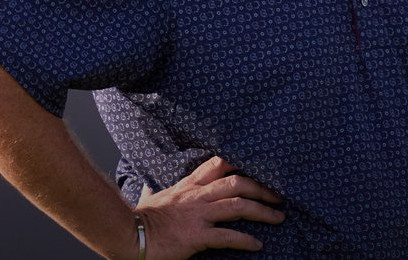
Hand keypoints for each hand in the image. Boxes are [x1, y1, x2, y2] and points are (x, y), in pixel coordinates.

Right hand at [132, 156, 284, 258]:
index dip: (243, 163)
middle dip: (262, 188)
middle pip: (238, 182)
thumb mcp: (149, 200)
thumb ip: (153, 192)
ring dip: (263, 211)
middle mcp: (197, 196)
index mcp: (189, 185)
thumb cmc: (139, 220)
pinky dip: (245, 240)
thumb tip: (146, 188)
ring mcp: (198, 215)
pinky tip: (257, 245)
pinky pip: (227, 236)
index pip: (219, 164)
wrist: (128, 235)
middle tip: (279, 197)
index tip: (261, 167)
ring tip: (279, 218)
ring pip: (238, 205)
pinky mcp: (196, 236)